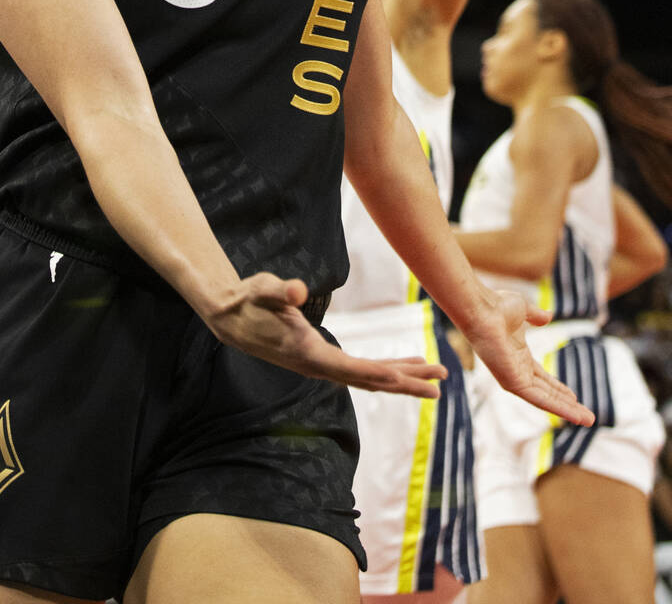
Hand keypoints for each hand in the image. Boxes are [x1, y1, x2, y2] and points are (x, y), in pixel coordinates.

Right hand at [206, 272, 447, 396]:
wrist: (230, 317)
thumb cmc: (249, 299)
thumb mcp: (263, 288)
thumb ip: (280, 290)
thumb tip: (297, 291)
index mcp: (308, 354)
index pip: (354, 370)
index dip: (384, 374)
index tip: (413, 379)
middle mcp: (318, 367)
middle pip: (370, 380)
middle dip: (406, 381)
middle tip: (440, 383)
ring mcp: (321, 366)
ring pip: (369, 378)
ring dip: (402, 377)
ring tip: (434, 376)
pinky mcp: (322, 359)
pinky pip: (360, 370)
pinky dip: (385, 369)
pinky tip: (404, 365)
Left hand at [465, 289, 595, 425]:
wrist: (482, 309)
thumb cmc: (497, 307)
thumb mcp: (523, 310)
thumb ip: (536, 316)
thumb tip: (548, 316)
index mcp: (518, 356)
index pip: (542, 378)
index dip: (558, 388)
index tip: (574, 397)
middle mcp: (516, 370)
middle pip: (546, 392)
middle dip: (567, 404)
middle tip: (587, 416)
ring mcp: (514, 378)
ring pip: (545, 400)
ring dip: (568, 411)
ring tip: (589, 420)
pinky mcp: (513, 383)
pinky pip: (540, 399)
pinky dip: (558, 407)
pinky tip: (575, 415)